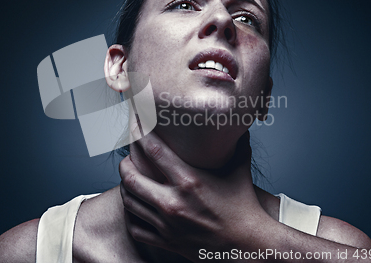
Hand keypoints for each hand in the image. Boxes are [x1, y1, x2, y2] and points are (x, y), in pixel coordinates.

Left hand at [119, 128, 269, 260]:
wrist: (246, 245)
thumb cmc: (243, 207)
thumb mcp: (239, 170)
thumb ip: (237, 146)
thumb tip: (241, 124)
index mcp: (189, 180)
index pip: (153, 150)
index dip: (140, 133)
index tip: (136, 124)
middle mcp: (173, 202)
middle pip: (131, 177)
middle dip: (124, 163)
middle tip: (127, 158)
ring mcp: (167, 223)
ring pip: (129, 201)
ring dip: (125, 186)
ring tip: (128, 179)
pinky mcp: (166, 241)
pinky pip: (135, 227)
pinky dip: (130, 215)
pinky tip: (135, 206)